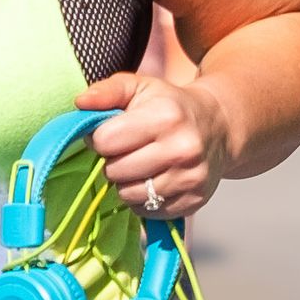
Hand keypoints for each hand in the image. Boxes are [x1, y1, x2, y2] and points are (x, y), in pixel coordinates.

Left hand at [79, 73, 230, 221]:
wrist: (218, 128)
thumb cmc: (170, 106)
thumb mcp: (139, 87)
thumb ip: (107, 91)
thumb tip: (80, 102)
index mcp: (166, 117)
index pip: (106, 141)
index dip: (100, 138)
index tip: (111, 133)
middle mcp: (182, 149)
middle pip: (114, 171)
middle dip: (113, 161)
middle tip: (127, 150)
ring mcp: (190, 179)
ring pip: (128, 195)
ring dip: (125, 183)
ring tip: (139, 165)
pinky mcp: (194, 201)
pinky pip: (147, 212)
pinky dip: (142, 199)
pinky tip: (153, 179)